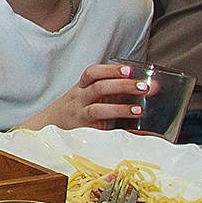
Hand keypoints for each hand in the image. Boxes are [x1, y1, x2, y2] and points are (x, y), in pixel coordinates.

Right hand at [27, 62, 147, 131]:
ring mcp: (81, 116)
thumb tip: (152, 86)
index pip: (92, 73)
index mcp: (82, 88)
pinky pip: (98, 130)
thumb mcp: (92, 95)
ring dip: (120, 109)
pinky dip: (114, 129)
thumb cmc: (78, 108)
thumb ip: (117, 90)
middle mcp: (80, 100)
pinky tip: (129, 129)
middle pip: (98, 88)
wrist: (50, 126)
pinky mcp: (85, 132)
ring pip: (97, 110)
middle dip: (122, 86)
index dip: (111, 70)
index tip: (129, 70)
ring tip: (138, 110)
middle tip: (142, 87)